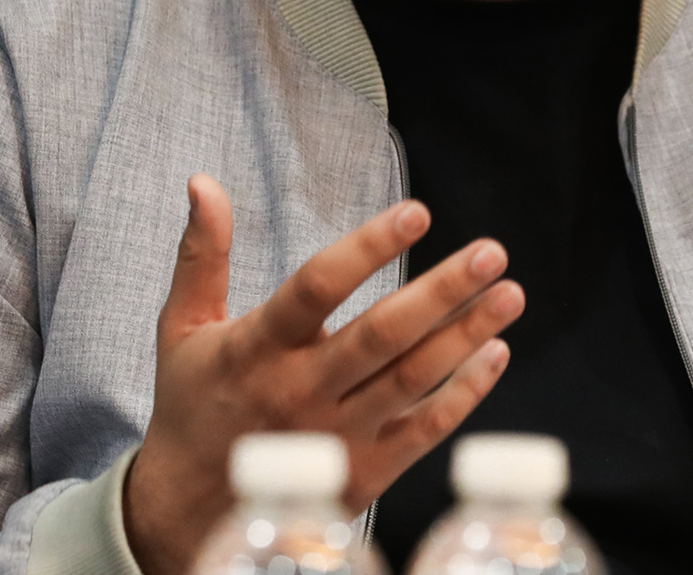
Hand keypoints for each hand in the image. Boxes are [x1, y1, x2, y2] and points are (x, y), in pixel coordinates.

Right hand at [124, 175, 522, 574]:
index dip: (368, 247)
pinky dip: (465, 394)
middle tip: (492, 251)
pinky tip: (495, 353)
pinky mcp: (362, 475)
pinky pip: (424, 431)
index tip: (417, 212)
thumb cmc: (192, 404)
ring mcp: (335, 438)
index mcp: (257, 348)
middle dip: (443, 291)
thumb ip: (202, 255)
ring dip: (467, 336)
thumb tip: (204, 181)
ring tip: (509, 294)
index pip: (317, 287)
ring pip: (412, 380)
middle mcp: (299, 391)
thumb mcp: (182, 327)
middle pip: (381, 335)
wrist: (189, 510)